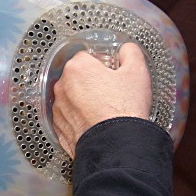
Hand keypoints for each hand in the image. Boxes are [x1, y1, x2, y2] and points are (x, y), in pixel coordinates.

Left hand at [52, 43, 151, 157]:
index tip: (111, 74)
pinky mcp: (58, 127)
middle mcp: (62, 86)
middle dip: (91, 82)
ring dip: (83, 100)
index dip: (102, 64)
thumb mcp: (137, 72)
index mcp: (77, 68)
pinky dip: (79, 118)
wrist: (115, 145)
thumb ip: (130, 53)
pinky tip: (95, 122)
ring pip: (71, 97)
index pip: (86, 56)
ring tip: (104, 110)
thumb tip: (127, 50)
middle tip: (110, 92)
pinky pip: (69, 116)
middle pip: (77, 76)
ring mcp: (58, 108)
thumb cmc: (124, 110)